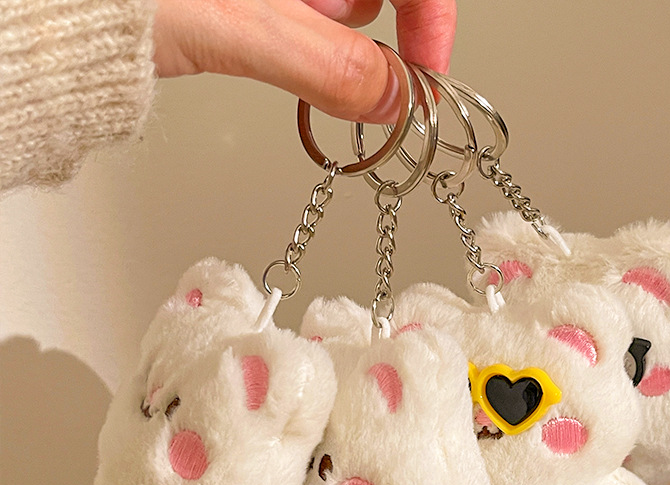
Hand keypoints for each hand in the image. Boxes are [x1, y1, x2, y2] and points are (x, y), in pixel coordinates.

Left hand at [153, 0, 456, 122]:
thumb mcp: (230, 25)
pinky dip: (294, 30)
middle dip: (354, 22)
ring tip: (258, 31)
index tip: (424, 69)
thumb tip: (389, 98)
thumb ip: (320, 62)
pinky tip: (254, 32)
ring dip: (317, 28)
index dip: (429, 12)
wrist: (47, 3)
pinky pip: (301, 4)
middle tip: (313, 43)